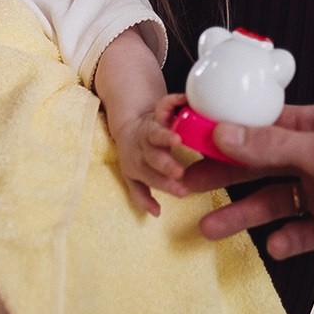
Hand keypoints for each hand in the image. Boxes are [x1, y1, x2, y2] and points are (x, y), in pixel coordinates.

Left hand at [113, 93, 188, 215]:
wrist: (129, 128)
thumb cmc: (137, 157)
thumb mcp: (135, 178)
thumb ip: (142, 195)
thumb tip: (155, 213)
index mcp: (139, 166)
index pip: (152, 178)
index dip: (166, 185)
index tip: (183, 192)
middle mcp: (144, 148)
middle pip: (154, 157)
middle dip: (165, 164)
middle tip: (179, 171)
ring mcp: (151, 130)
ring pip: (157, 132)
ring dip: (166, 135)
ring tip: (178, 139)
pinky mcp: (157, 113)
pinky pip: (164, 105)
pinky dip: (173, 101)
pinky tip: (184, 100)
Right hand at [183, 104, 313, 262]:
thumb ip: (271, 147)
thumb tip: (222, 134)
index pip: (258, 125)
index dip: (222, 132)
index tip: (188, 139)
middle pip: (257, 164)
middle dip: (221, 175)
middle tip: (186, 185)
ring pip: (271, 201)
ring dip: (242, 214)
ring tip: (211, 229)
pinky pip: (298, 233)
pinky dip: (284, 240)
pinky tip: (273, 246)